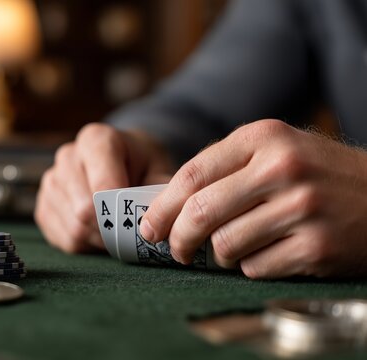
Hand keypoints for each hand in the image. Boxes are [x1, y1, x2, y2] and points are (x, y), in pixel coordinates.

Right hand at [35, 123, 172, 252]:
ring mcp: (51, 181)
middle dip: (113, 228)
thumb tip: (159, 223)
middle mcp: (67, 156)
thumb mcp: (160, 169)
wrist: (124, 161)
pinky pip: (64, 239)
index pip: (102, 188)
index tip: (140, 219)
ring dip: (101, 239)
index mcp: (96, 140)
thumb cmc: (143, 165)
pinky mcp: (43, 205)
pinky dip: (87, 244)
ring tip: (117, 229)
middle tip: (132, 230)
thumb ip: (161, 192)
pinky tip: (99, 232)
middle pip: (85, 210)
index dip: (122, 211)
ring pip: (74, 228)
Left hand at [140, 119, 366, 277]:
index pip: (193, 174)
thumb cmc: (317, 173)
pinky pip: (256, 267)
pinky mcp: (317, 245)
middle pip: (202, 212)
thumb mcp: (275, 150)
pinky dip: (250, 267)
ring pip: (226, 245)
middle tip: (175, 250)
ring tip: (231, 249)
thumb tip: (169, 205)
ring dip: (219, 255)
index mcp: (263, 137)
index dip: (162, 206)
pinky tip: (266, 255)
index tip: (149, 227)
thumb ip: (225, 168)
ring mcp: (302, 207)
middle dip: (178, 239)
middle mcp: (282, 167)